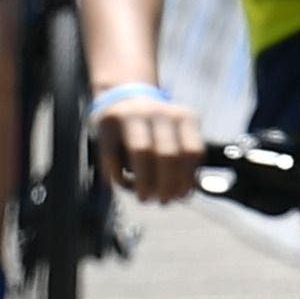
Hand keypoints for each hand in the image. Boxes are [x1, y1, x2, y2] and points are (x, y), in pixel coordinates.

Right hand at [92, 82, 206, 204]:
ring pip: (142, 152)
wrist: (121, 97)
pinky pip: (113, 155)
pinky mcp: (107, 121)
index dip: (186, 179)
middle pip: (168, 155)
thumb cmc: (152, 129)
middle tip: (161, 201)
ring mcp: (132, 114)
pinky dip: (118, 176)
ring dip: (144, 182)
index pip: (192, 152)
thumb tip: (184, 194)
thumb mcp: (175, 136)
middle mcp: (159, 112)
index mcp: (183, 117)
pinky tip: (120, 183)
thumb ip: (182, 161)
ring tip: (144, 197)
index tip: (179, 196)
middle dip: (165, 185)